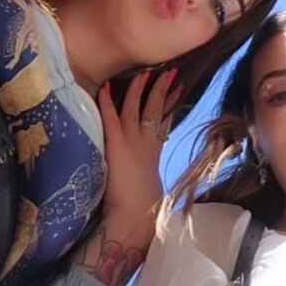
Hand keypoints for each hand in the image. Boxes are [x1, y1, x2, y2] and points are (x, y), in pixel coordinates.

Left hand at [98, 68, 182, 228]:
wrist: (136, 214)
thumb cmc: (143, 205)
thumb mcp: (154, 181)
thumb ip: (153, 168)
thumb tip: (154, 164)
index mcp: (154, 149)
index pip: (164, 119)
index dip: (171, 102)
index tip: (179, 88)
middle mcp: (145, 140)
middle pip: (155, 107)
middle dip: (163, 88)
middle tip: (169, 72)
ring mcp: (130, 139)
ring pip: (136, 106)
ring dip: (140, 87)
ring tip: (145, 73)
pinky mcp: (115, 143)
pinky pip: (111, 117)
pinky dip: (108, 101)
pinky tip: (107, 87)